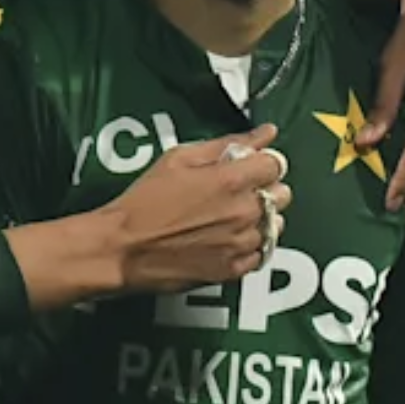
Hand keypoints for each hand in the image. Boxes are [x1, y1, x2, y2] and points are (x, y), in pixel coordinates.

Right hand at [104, 125, 293, 293]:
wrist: (122, 248)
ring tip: (230, 217)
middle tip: (237, 191)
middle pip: (282, 195)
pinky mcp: (232, 270)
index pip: (277, 164)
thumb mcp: (179, 158)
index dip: (264, 162)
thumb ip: (228, 144)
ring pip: (275, 226)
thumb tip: (264, 133)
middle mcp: (242, 212)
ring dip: (260, 219)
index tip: (252, 166)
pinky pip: (260, 254)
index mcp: (231, 180)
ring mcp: (240, 244)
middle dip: (265, 189)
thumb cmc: (144, 203)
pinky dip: (249, 245)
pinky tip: (226, 238)